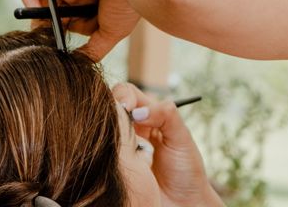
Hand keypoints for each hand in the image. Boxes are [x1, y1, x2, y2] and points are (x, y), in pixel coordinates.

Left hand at [20, 0, 139, 58]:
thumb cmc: (124, 2)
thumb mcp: (111, 32)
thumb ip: (94, 48)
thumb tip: (79, 62)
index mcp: (94, 1)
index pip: (74, 19)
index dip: (66, 32)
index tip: (60, 47)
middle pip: (57, 10)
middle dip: (50, 26)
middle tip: (45, 42)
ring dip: (38, 15)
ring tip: (41, 31)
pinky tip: (34, 10)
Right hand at [112, 83, 223, 206]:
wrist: (184, 205)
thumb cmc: (187, 171)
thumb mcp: (182, 138)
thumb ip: (166, 116)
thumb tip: (138, 111)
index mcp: (149, 115)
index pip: (127, 92)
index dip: (123, 96)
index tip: (128, 109)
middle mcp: (131, 127)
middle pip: (110, 106)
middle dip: (112, 111)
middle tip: (120, 126)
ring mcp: (120, 145)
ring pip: (102, 127)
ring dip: (108, 131)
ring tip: (121, 144)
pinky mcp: (113, 163)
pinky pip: (100, 150)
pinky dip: (104, 150)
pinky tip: (116, 158)